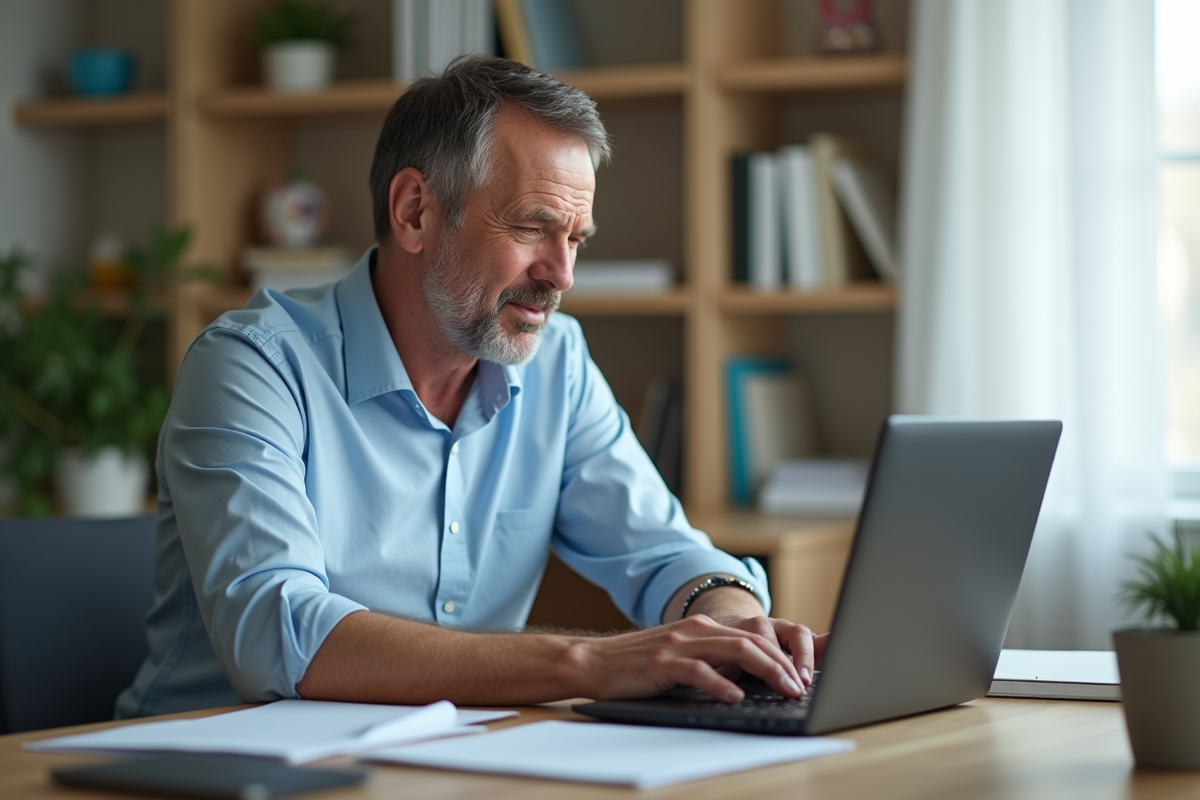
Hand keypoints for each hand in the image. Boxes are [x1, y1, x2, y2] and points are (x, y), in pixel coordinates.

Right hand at [569, 614, 805, 703]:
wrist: (594, 662)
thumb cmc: (638, 665)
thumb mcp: (680, 655)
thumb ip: (709, 659)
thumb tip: (746, 679)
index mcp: (702, 627)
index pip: (753, 637)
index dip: (781, 655)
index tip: (800, 676)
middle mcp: (695, 630)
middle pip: (751, 641)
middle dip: (782, 664)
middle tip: (801, 686)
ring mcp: (679, 644)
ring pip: (734, 652)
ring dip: (765, 671)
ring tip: (784, 689)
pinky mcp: (663, 662)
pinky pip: (699, 671)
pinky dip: (722, 684)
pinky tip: (736, 697)